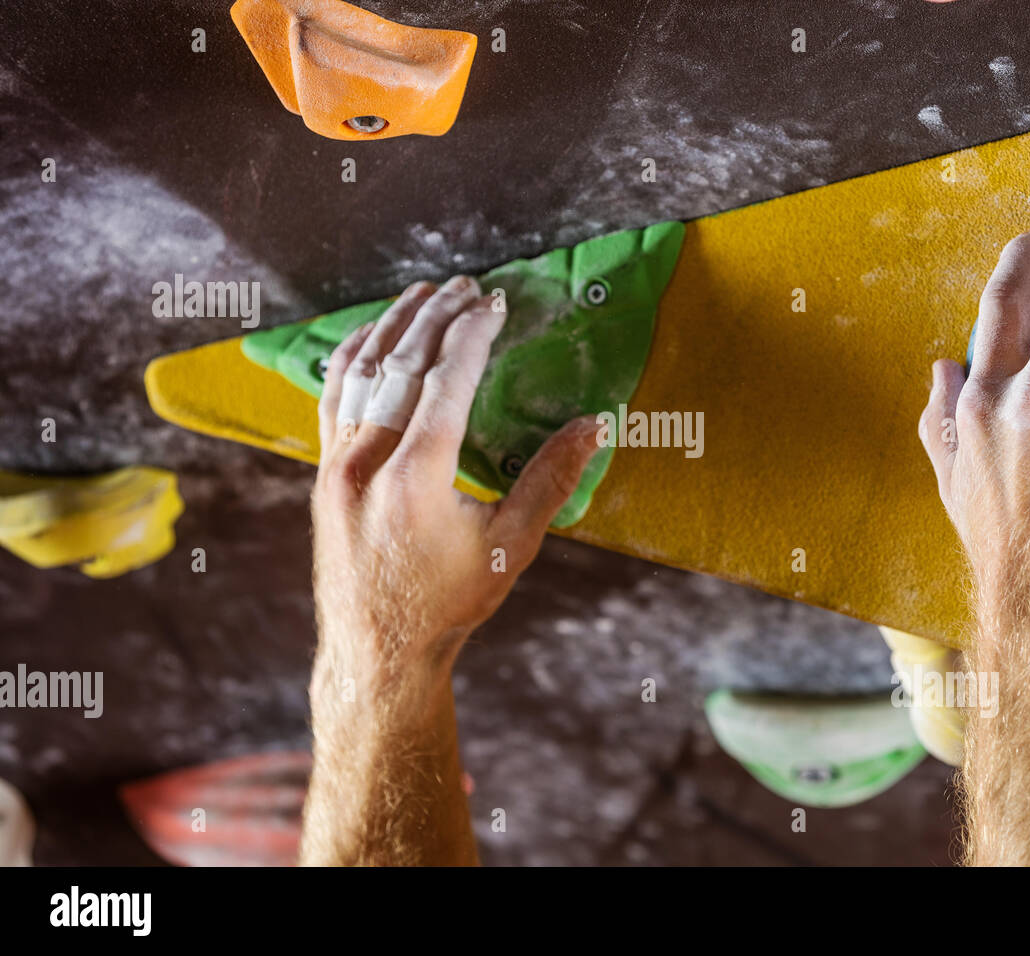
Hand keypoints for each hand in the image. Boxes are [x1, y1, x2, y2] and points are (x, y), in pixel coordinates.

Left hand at [310, 277, 600, 712]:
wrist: (377, 651)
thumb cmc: (448, 605)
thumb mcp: (510, 546)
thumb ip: (549, 480)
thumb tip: (594, 426)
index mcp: (416, 479)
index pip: (446, 381)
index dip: (473, 336)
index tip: (494, 304)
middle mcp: (367, 463)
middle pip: (402, 365)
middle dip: (436, 318)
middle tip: (466, 287)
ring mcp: (336, 466)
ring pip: (359, 373)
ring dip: (392, 326)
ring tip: (422, 295)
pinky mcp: (322, 474)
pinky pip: (330, 398)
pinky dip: (351, 358)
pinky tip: (367, 337)